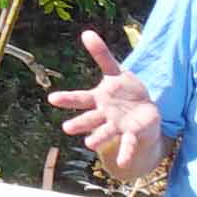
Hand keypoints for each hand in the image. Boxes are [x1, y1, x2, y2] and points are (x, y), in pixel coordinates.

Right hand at [47, 30, 166, 188]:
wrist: (145, 111)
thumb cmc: (126, 91)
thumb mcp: (116, 71)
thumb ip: (101, 54)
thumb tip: (86, 32)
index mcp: (99, 99)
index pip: (80, 98)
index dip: (67, 99)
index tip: (52, 99)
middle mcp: (104, 115)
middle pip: (90, 118)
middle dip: (79, 123)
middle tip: (67, 128)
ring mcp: (117, 126)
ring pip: (106, 132)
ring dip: (98, 138)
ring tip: (89, 144)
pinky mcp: (131, 134)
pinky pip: (128, 144)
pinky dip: (125, 153)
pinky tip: (123, 163)